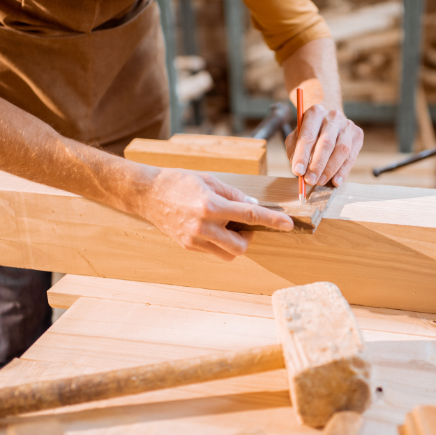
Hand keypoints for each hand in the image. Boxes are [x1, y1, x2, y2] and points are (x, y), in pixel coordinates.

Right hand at [138, 168, 292, 260]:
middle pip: (241, 246)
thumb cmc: (179, 182)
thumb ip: (234, 195)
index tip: (288, 224)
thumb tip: (255, 206)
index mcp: (210, 206)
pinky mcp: (188, 247)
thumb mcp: (210, 181)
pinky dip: (221, 244)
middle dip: (249, 237)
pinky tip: (215, 229)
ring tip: (228, 226)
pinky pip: (214, 252)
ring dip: (236, 243)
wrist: (147, 194)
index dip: (272, 220)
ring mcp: (194, 240)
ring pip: (228, 254)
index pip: (249, 215)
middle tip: (245, 224)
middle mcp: (203, 227)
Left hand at [286, 104, 362, 186]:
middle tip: (310, 180)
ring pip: (342, 150)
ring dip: (330, 169)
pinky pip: (351, 156)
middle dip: (317, 165)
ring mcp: (347, 125)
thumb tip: (299, 170)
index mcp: (315, 113)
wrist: (329, 121)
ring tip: (320, 181)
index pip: (308, 136)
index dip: (302, 155)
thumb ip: (295, 151)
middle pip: (326, 143)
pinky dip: (343, 171)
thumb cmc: (310, 131)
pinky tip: (336, 181)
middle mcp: (333, 116)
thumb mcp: (296, 136)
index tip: (297, 172)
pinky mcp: (357, 135)